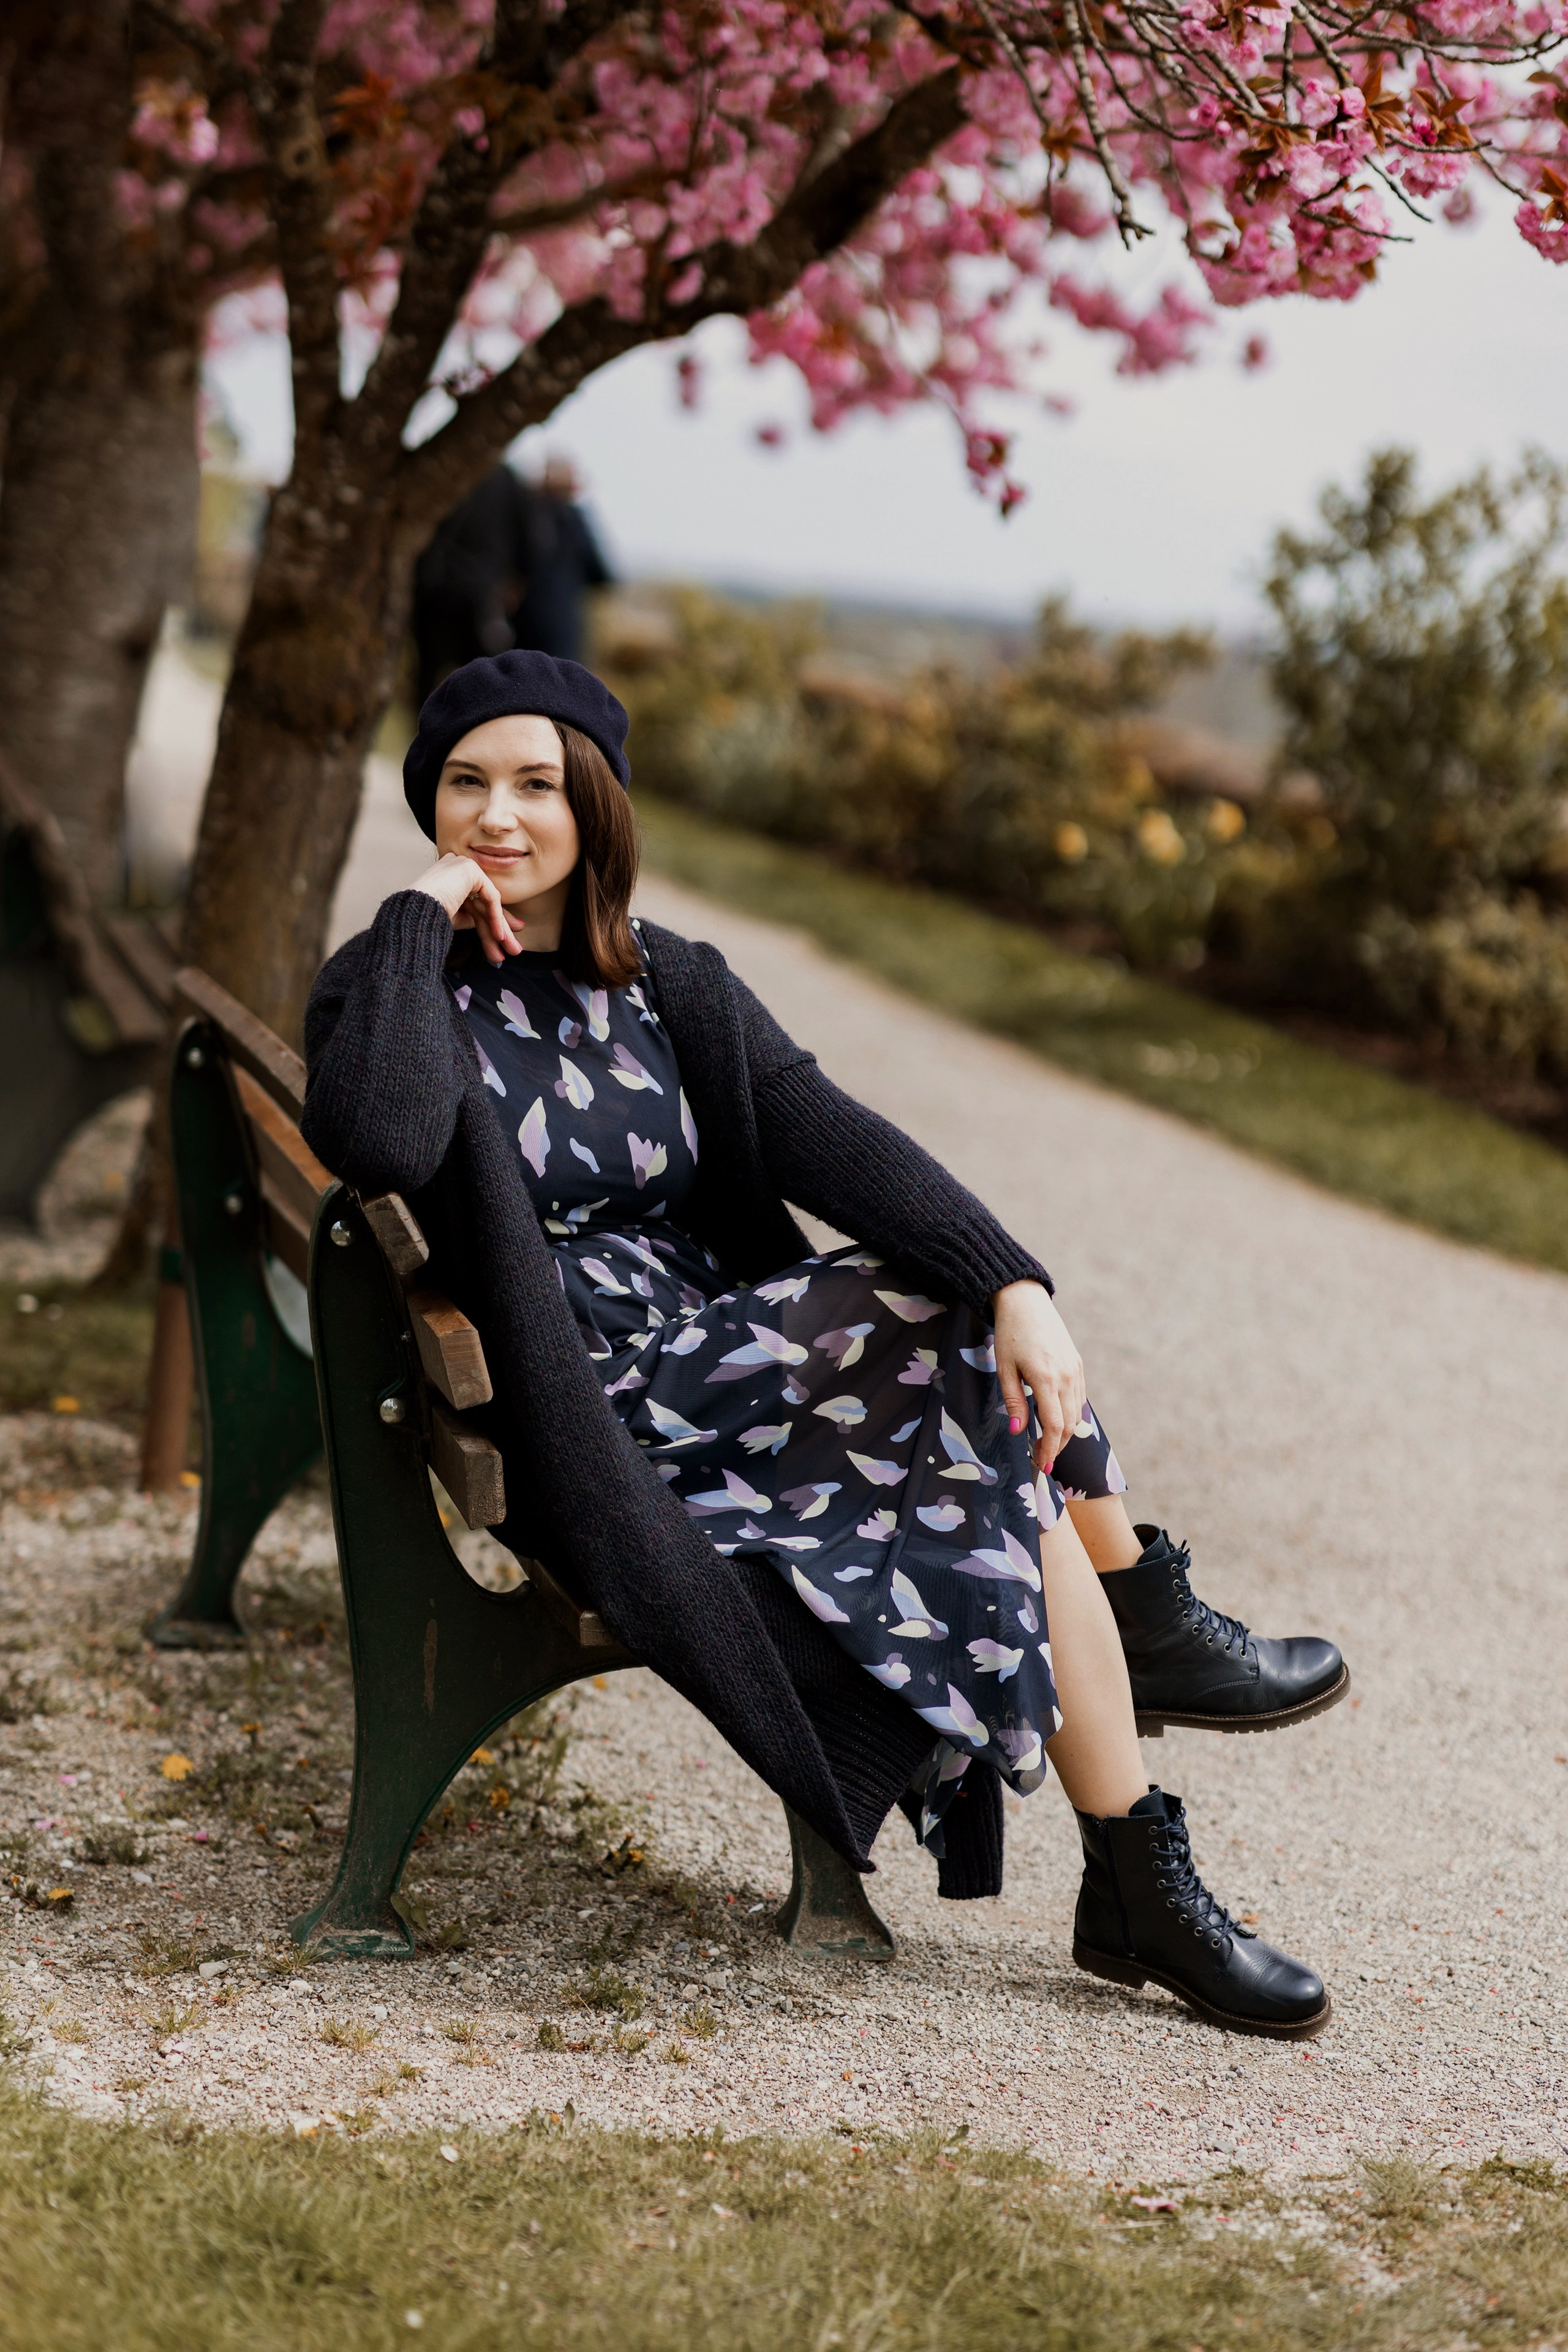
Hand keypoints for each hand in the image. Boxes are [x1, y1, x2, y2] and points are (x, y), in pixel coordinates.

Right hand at [410, 853, 520, 965]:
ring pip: (488, 902)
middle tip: (512, 950)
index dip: (492, 921)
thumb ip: (475, 918)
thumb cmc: (426, 919)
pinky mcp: (469, 868)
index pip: (476, 900)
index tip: (502, 940)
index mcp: (450, 877)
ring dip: (500, 929)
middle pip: (483, 903)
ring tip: (511, 950)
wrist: (413, 913)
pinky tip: (499, 935)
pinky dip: (495, 917)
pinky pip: (490, 896)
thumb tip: (498, 929)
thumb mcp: (455, 918)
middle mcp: (456, 867)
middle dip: (499, 929)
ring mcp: (462, 865)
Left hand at [992, 1280, 1086, 1471]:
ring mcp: (1076, 1370)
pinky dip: (1070, 1415)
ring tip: (1046, 1443)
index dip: (1049, 1449)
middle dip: (1057, 1446)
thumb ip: (1014, 1401)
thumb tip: (1018, 1432)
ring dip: (1064, 1433)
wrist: (1026, 1302)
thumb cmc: (1010, 1334)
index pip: (1054, 1425)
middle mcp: (1066, 1376)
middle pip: (1069, 1424)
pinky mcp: (1078, 1365)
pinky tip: (1055, 1421)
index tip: (1041, 1466)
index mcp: (1046, 1378)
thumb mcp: (1004, 1368)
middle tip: (1041, 1460)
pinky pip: (1079, 1398)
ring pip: (1077, 1413)